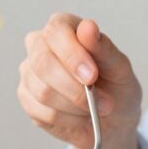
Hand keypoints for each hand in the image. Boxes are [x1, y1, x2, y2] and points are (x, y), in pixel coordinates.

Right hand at [18, 14, 141, 148]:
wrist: (113, 120)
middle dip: (74, 87)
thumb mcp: (119, 68)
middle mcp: (40, 46)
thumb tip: (88, 28)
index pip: (55, 31)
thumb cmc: (116, 87)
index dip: (72, 54)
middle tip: (102, 102)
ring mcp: (30, 74)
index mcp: (63, 28)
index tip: (92, 76)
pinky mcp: (27, 100)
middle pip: (42, 62)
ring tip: (96, 110)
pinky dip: (69, 120)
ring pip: (43, 92)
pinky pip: (43, 113)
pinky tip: (81, 118)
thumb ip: (104, 48)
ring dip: (76, 107)